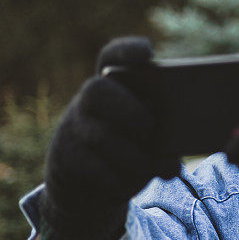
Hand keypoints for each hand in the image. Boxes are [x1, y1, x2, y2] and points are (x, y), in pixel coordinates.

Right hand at [42, 37, 180, 229]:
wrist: (92, 188)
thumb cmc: (132, 152)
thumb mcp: (150, 141)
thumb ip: (165, 141)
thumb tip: (171, 162)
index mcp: (115, 87)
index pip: (112, 57)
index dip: (127, 51)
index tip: (147, 52)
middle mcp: (89, 102)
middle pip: (97, 89)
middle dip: (127, 108)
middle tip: (151, 128)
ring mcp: (73, 129)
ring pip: (99, 135)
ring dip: (130, 155)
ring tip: (149, 168)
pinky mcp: (66, 159)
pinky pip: (91, 166)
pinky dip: (116, 178)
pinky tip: (129, 184)